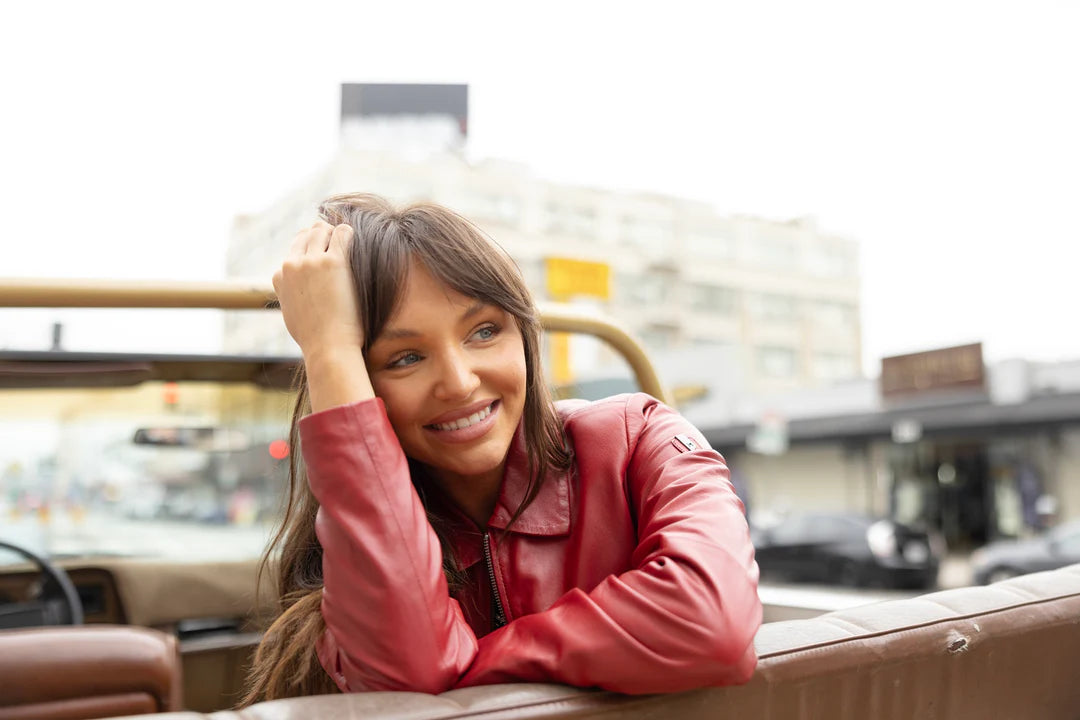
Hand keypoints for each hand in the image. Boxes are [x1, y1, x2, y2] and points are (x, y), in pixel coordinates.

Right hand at [272, 221, 363, 363]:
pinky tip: (355, 243)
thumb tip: (292, 292)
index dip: (311, 250)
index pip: (294, 249)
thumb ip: (289, 296)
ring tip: (347, 245)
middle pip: (307, 235)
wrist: (329, 347)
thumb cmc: (315, 337)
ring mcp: (312, 262)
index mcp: (279, 276)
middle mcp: (292, 265)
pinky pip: (342, 233)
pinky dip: (348, 234)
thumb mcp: (292, 315)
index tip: (324, 256)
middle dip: (322, 236)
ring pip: (322, 230)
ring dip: (335, 234)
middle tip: (338, 245)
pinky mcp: (334, 262)